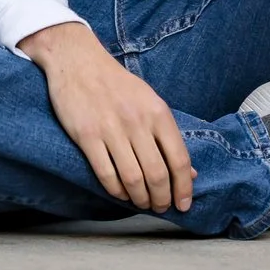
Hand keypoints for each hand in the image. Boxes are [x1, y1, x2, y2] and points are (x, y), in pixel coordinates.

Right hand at [19, 21, 193, 212]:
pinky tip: (121, 194)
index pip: (179, 159)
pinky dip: (116, 190)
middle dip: (162, 198)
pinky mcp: (86, 135)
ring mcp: (111, 129)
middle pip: (157, 174)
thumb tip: (189, 171)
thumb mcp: (150, 102)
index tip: (184, 204)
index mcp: (158, 113)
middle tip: (161, 207)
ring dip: (140, 199)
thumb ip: (168, 136)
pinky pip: (106, 173)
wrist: (79, 61)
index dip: (184, 187)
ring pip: (132, 178)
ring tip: (142, 204)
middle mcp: (138, 122)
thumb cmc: (118, 85)